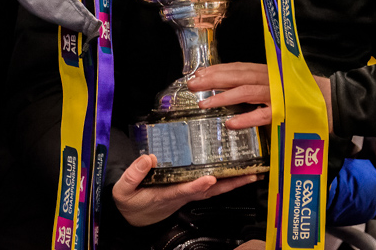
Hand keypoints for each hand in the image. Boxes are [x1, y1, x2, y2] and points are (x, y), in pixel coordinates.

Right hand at [112, 154, 259, 226]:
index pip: (184, 189)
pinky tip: (235, 171)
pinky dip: (224, 178)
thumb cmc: (131, 202)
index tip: (209, 178)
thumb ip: (133, 175)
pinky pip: (210, 184)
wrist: (135, 217)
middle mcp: (182, 194)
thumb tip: (148, 158)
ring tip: (252, 172)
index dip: (197, 184)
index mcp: (166, 194)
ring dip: (233, 181)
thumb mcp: (124, 191)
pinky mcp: (189, 190)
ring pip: (214, 188)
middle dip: (230, 183)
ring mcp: (187, 193)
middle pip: (209, 190)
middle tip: (250, 174)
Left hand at [189, 63, 332, 132]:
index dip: (218, 69)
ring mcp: (279, 94)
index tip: (198, 73)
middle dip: (213, 78)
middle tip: (191, 84)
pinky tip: (230, 123)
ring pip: (246, 92)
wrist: (337, 101)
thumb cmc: (307, 95)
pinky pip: (263, 115)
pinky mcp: (287, 111)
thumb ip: (261, 86)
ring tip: (205, 104)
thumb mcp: (281, 84)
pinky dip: (246, 118)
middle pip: (237, 75)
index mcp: (269, 71)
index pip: (238, 67)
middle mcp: (271, 78)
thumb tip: (235, 89)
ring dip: (224, 96)